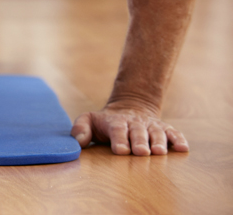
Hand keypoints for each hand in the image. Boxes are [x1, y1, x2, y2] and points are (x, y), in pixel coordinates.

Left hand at [70, 101, 188, 155]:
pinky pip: (173, 133)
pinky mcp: (164, 129)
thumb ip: (80, 129)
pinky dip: (178, 140)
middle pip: (138, 132)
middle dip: (140, 142)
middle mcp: (135, 123)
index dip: (119, 139)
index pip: (117, 130)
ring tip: (159, 152)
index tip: (121, 151)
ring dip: (159, 142)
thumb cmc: (105, 122)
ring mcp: (151, 126)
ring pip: (156, 133)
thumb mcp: (89, 120)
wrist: (129, 108)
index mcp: (116, 122)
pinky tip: (183, 148)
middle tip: (141, 152)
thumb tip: (78, 141)